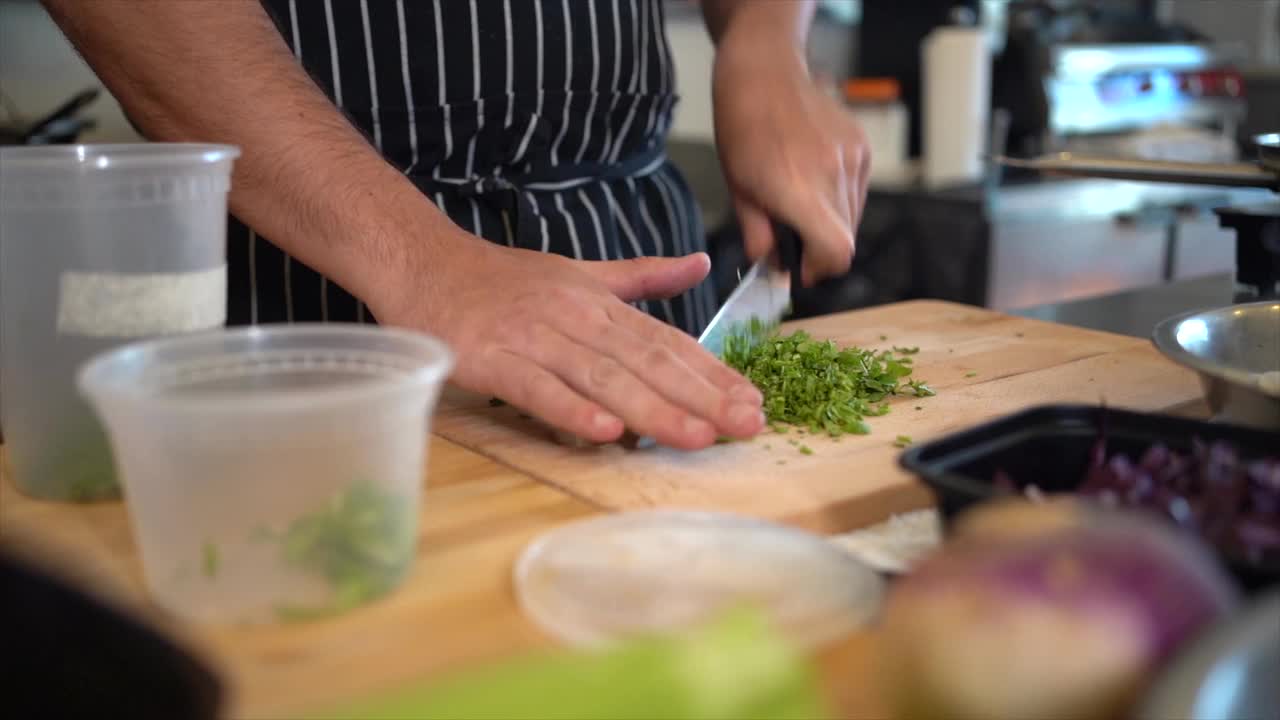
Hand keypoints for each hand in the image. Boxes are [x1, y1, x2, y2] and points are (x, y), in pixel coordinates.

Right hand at [381, 237, 764, 449]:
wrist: (423, 262)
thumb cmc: (502, 279)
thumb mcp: (581, 272)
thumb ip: (642, 276)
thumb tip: (699, 265)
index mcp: (600, 304)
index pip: (667, 342)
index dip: (713, 373)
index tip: (753, 401)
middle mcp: (576, 318)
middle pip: (647, 361)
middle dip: (701, 396)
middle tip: (746, 426)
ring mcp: (534, 339)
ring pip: (602, 378)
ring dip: (652, 409)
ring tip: (696, 437)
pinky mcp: (492, 359)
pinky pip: (537, 389)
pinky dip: (571, 411)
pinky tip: (605, 434)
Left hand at [712, 29, 869, 285]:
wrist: (765, 75)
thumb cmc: (743, 129)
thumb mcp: (739, 192)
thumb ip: (759, 237)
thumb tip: (775, 268)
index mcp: (799, 191)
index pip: (837, 252)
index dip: (820, 269)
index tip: (800, 267)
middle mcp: (834, 176)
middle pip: (845, 240)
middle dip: (819, 248)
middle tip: (793, 234)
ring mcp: (854, 160)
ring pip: (853, 217)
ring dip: (829, 222)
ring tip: (800, 198)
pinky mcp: (862, 148)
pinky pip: (858, 192)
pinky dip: (839, 198)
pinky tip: (813, 176)